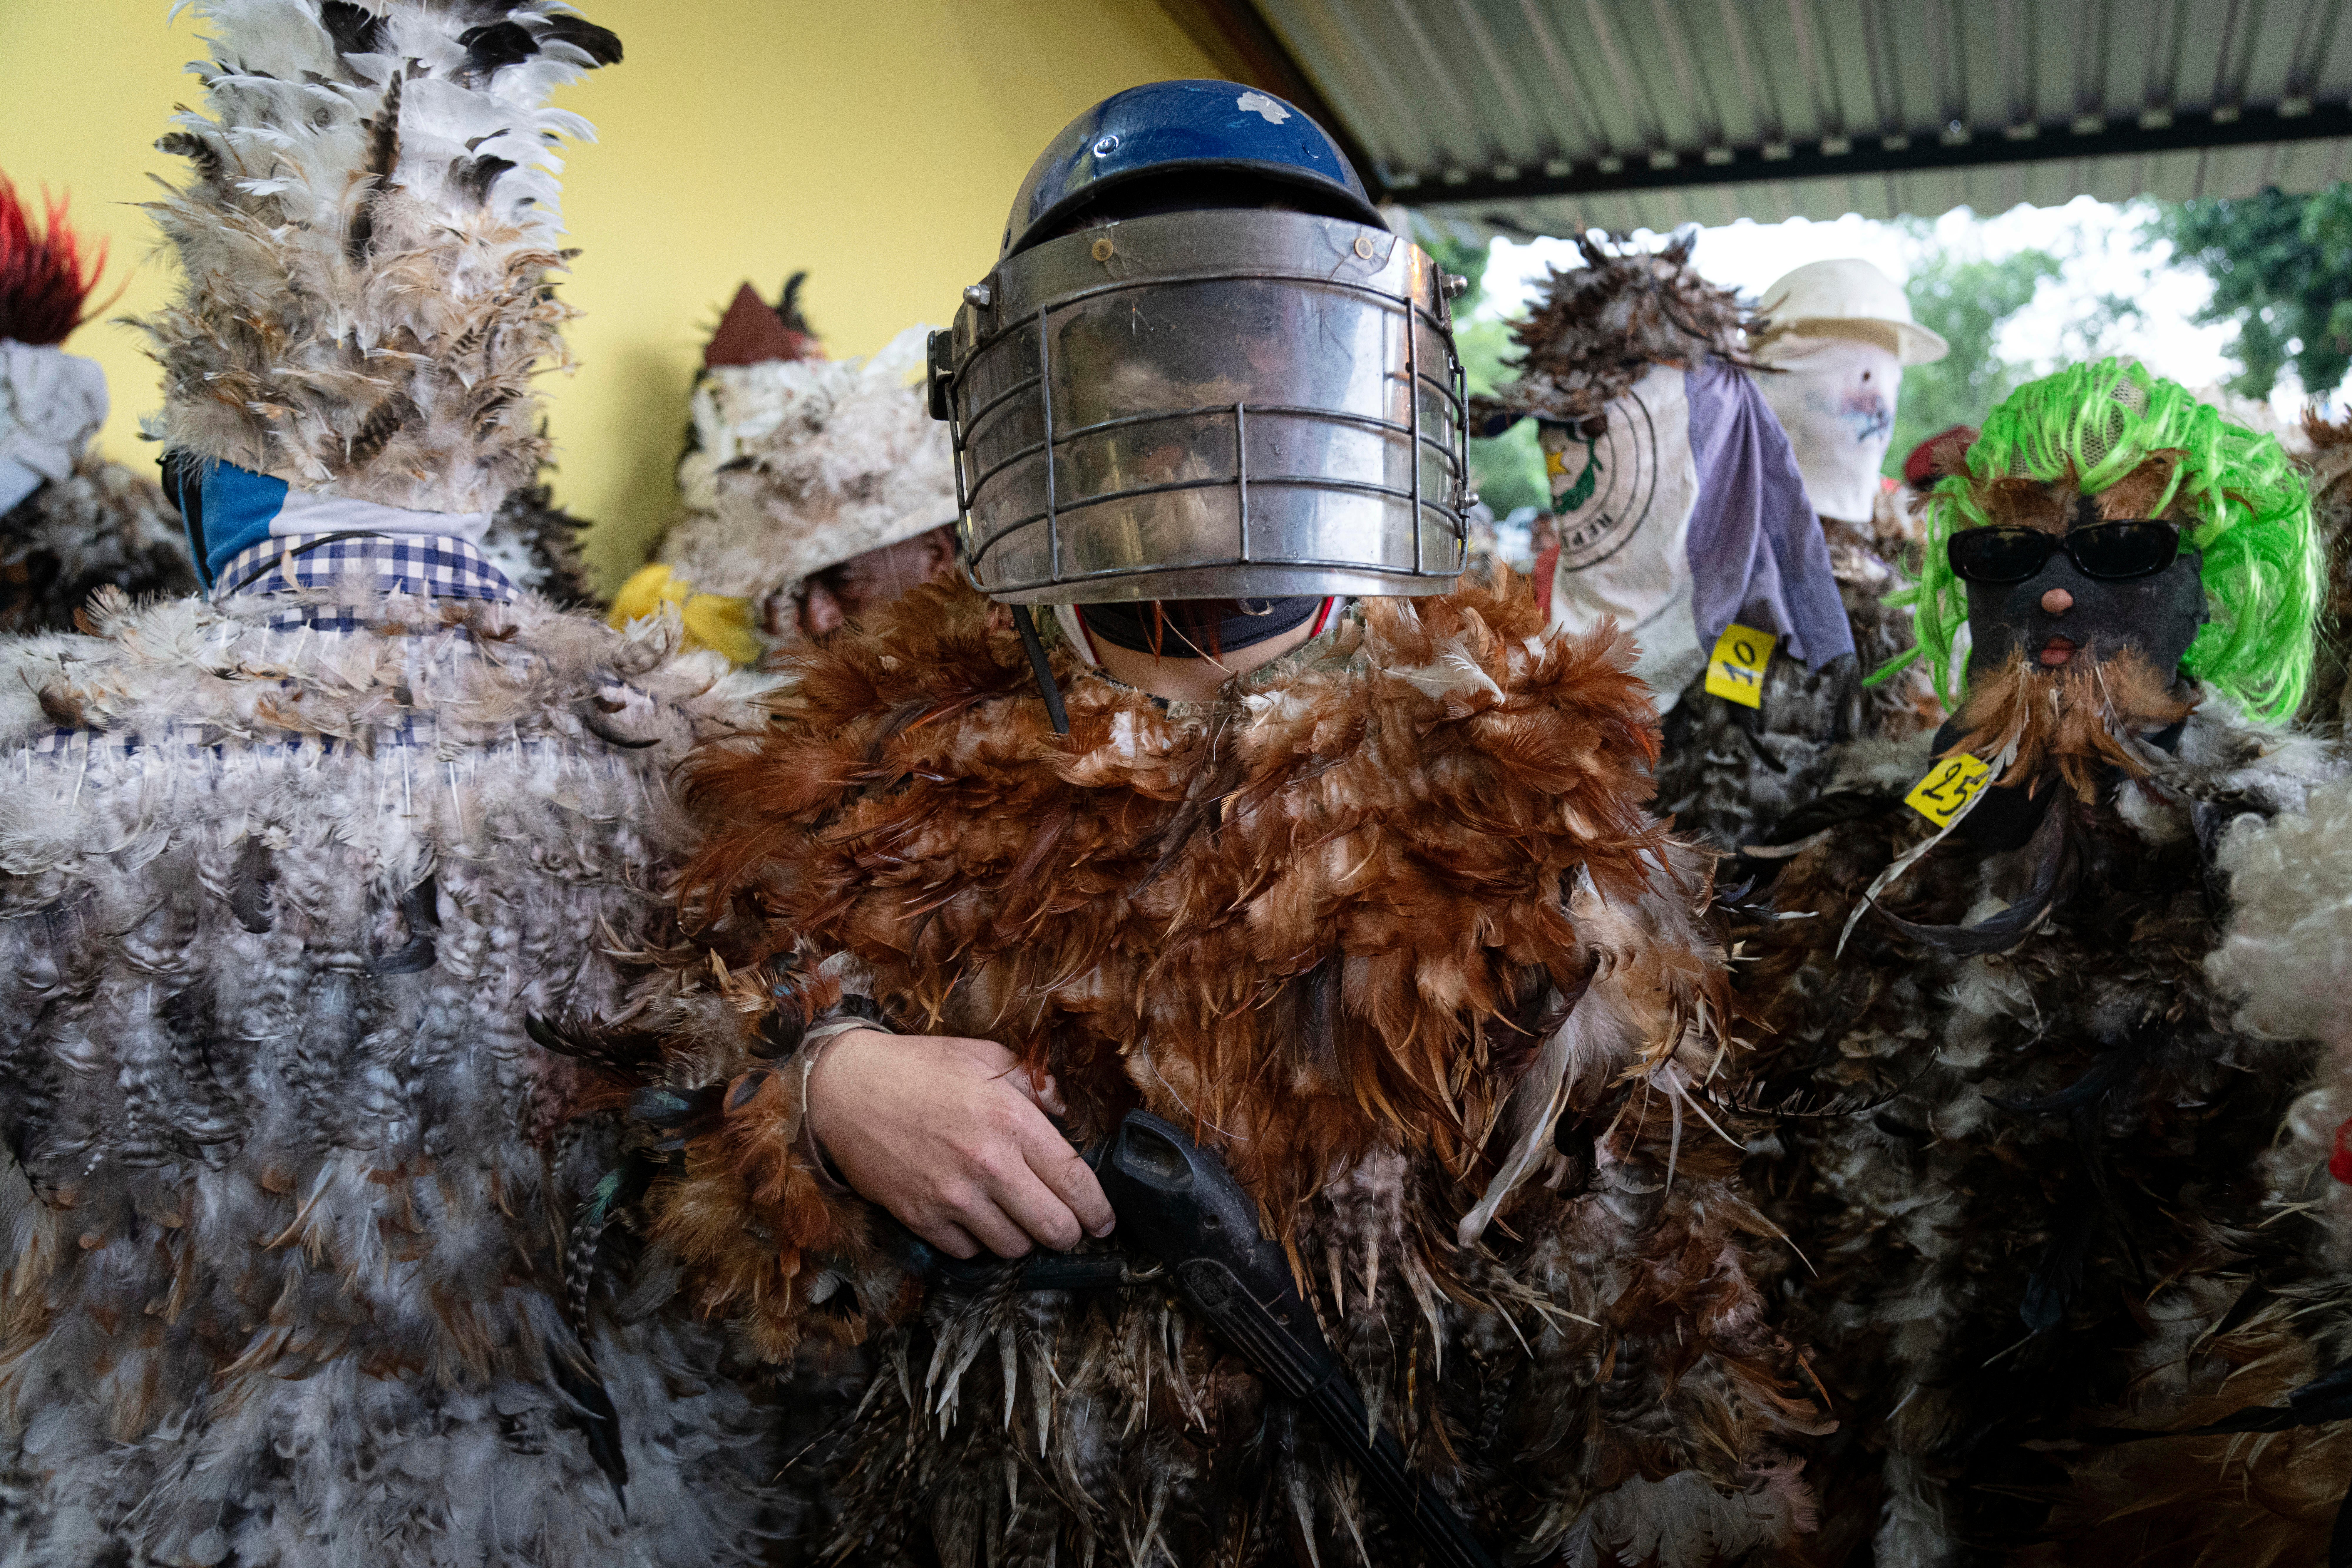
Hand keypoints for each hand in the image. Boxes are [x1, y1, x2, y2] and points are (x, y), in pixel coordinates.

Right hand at [806, 1028, 1114, 1258]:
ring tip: (1019, 1219)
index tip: (1105, 1221)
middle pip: (1053, 1227)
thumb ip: (1034, 1083)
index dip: (1098, 1209)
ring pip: (1013, 1247)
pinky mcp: (922, 1218)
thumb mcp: (985, 1056)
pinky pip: (969, 1251)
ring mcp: (953, 1196)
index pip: (1074, 1181)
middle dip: (1070, 1233)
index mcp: (1011, 1120)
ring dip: (1024, 1239)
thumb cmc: (919, 1069)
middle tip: (1069, 1227)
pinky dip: (979, 1242)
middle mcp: (988, 1164)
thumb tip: (1065, 1111)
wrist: (846, 1090)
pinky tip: (977, 1219)